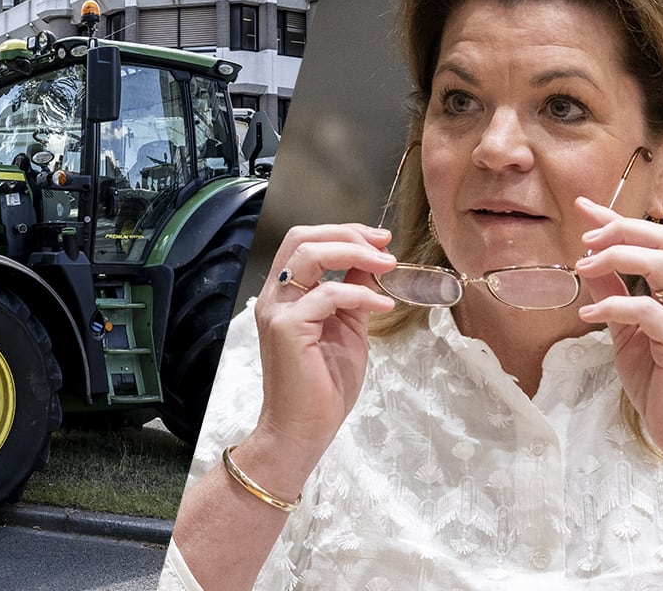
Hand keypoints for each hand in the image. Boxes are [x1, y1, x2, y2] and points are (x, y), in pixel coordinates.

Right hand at [249, 223, 396, 468]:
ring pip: (309, 255)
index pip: (305, 242)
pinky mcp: (287, 328)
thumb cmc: (323, 386)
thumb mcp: (348, 328)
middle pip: (302, 238)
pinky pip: (327, 294)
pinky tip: (384, 305)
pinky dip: (361, 294)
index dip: (344, 232)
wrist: (303, 429)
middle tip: (385, 244)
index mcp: (286, 294)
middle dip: (348, 233)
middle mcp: (275, 296)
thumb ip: (354, 293)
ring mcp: (277, 310)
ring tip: (387, 265)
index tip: (381, 240)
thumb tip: (372, 263)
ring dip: (353, 252)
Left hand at [572, 198, 662, 472]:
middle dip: (622, 229)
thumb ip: (614, 298)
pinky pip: (649, 311)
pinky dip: (614, 305)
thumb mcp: (628, 334)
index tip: (584, 207)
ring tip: (583, 266)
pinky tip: (589, 312)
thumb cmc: (662, 383)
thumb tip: (589, 267)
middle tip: (585, 238)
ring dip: (617, 258)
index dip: (619, 219)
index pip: (656, 240)